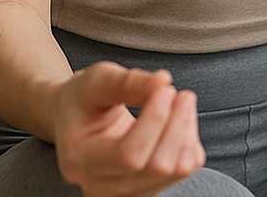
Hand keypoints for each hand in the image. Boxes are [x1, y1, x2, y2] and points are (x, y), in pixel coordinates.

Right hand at [50, 61, 206, 196]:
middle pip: (157, 166)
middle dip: (177, 124)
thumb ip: (126, 82)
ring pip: (175, 170)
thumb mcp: (95, 81)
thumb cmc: (84, 100)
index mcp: (81, 160)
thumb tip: (162, 81)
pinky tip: (177, 121)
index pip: (129, 155)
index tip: (166, 88)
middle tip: (181, 93)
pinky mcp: (148, 189)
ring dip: (187, 131)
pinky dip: (189, 141)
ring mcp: (127, 193)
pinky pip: (183, 170)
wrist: (77, 121)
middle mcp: (102, 186)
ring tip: (180, 102)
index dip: (156, 120)